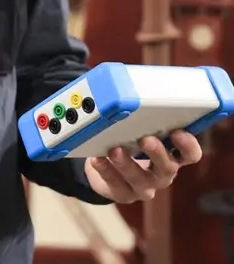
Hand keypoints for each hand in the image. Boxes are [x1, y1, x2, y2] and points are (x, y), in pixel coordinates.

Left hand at [84, 130, 202, 202]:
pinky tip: (97, 159)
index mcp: (170, 156)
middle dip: (157, 153)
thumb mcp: (137, 133)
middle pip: (168, 168)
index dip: (188, 146)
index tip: (178, 132)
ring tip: (115, 150)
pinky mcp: (122, 194)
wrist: (104, 170)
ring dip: (127, 164)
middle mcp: (161, 174)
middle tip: (146, 140)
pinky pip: (115, 185)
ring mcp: (143, 187)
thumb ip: (140, 121)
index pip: (189, 155)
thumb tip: (132, 94)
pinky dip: (105, 170)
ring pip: (139, 179)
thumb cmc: (126, 144)